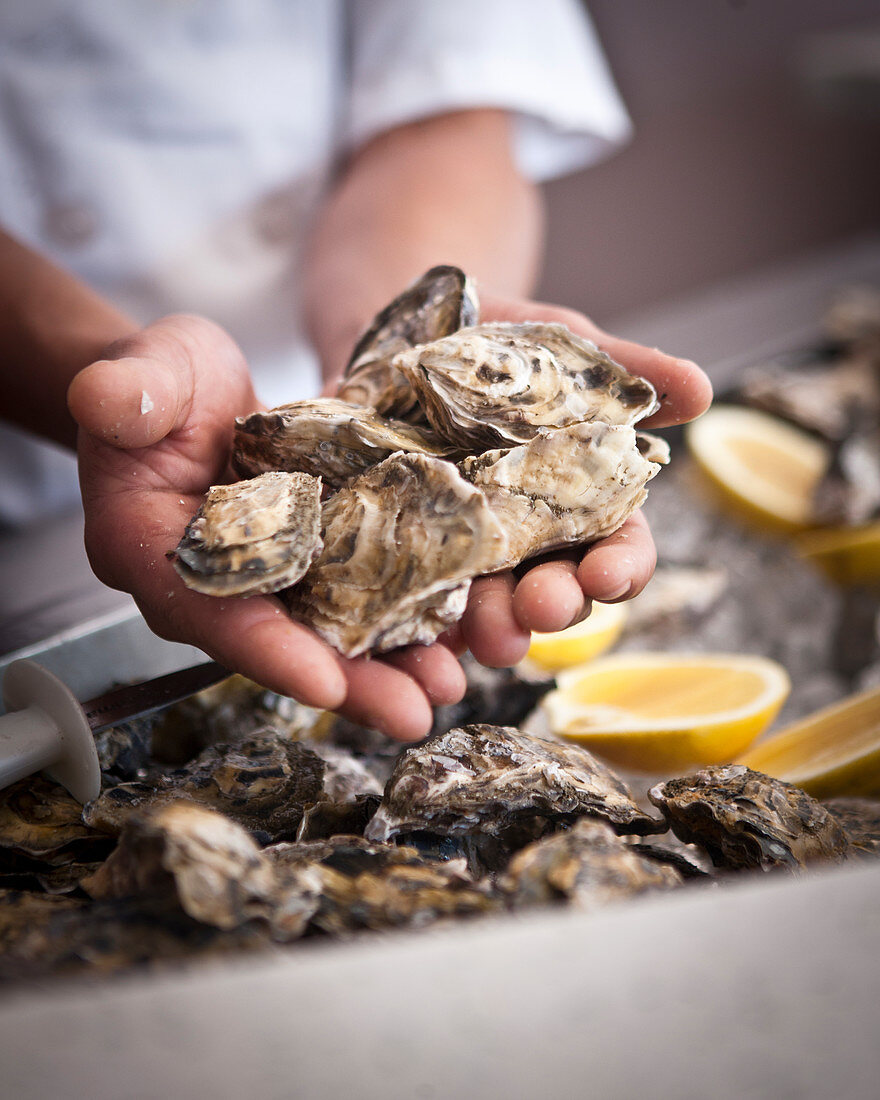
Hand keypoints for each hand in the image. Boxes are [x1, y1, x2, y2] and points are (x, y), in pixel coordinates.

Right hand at [67, 314, 465, 741]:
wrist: (194, 391)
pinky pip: (359, 594)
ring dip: (389, 663)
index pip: (207, 608)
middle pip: (280, 642)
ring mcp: (270, 577)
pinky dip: (406, 614)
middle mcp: (215, 582)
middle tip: (412, 714)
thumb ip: (128, 392)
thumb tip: (105, 399)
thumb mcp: (143, 372)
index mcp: (153, 548)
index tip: (325, 683)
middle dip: (348, 681)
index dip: (264, 648)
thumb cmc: (160, 381)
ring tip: (448, 685)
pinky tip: (456, 630)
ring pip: (328, 631)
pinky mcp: (313, 559)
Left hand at [441, 293, 713, 667]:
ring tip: (490, 634)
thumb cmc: (498, 349)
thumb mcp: (561, 348)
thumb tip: (699, 390)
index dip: (620, 569)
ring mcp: (473, 556)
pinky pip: (423, 604)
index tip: (607, 575)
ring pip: (493, 609)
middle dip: (556, 605)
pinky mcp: (416, 562)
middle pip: (558, 591)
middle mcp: (534, 542)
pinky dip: (426, 623)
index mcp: (585, 503)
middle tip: (542, 607)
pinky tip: (422, 631)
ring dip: (498, 627)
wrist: (404, 341)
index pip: (618, 550)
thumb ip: (626, 373)